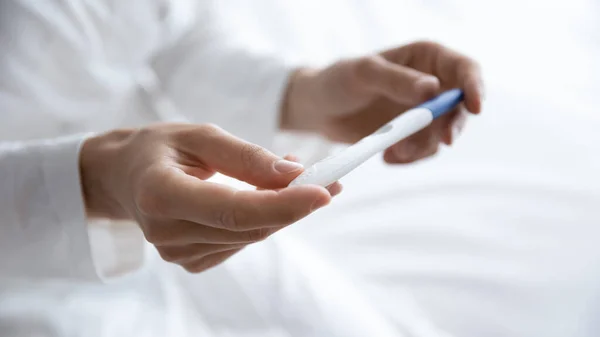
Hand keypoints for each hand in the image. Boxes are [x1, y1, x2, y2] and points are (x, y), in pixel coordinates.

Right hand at [79, 124, 336, 272]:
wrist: (124, 177)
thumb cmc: (159, 149)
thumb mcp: (200, 135)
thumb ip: (246, 156)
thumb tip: (294, 174)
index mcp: (160, 195)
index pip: (232, 210)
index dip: (282, 204)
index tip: (324, 191)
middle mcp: (166, 232)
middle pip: (249, 227)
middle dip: (295, 204)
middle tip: (330, 178)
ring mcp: (177, 253)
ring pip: (251, 235)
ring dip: (283, 209)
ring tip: (298, 179)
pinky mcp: (191, 261)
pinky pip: (241, 241)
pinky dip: (263, 219)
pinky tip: (266, 197)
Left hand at [282, 41, 483, 162]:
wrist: (318, 109)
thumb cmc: (337, 81)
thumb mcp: (363, 74)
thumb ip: (396, 80)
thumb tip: (433, 89)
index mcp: (426, 57)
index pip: (464, 69)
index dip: (475, 87)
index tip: (475, 108)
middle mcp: (432, 83)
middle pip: (460, 107)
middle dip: (451, 127)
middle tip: (440, 142)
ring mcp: (423, 111)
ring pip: (442, 134)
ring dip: (422, 147)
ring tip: (392, 152)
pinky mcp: (411, 134)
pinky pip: (424, 150)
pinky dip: (410, 157)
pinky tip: (387, 157)